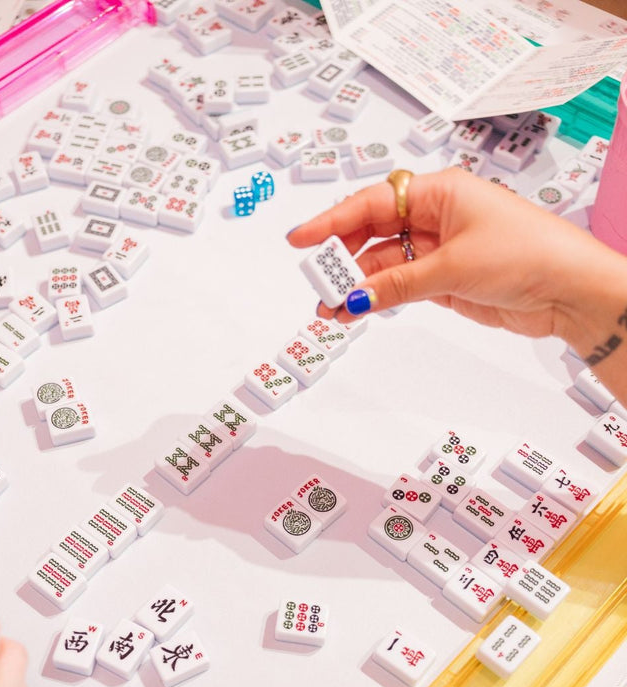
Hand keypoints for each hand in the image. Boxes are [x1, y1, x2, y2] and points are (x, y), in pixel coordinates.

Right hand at [288, 169, 620, 347]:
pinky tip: (356, 310)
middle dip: (341, 258)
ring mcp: (439, 249)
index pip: (372, 202)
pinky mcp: (446, 280)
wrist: (568, 289)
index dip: (332, 220)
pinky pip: (400, 286)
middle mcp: (435, 216)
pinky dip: (378, 298)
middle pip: (372, 232)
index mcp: (438, 192)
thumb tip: (355, 297)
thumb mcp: (453, 267)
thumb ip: (398, 284)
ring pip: (384, 264)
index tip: (301, 240)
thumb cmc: (528, 254)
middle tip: (315, 283)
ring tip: (329, 308)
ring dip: (357, 285)